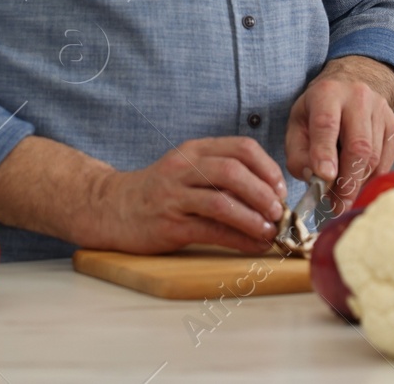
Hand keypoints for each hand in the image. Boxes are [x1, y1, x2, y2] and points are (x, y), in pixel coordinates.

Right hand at [88, 137, 287, 254]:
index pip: (241, 147)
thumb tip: (271, 192)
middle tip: (279, 211)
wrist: (112, 208)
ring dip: (254, 218)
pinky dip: (239, 239)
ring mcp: (174, 196)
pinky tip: (254, 245)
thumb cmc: (160, 191)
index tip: (281, 188)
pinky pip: (212, 230)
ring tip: (270, 230)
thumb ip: (223, 174)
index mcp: (195, 150)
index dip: (268, 167)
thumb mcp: (188, 169)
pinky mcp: (170, 225)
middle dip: (264, 193)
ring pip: (222, 202)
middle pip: (233, 172)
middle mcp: (184, 168)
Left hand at [285, 56, 393, 212]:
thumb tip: (314, 179)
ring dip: (356, 185)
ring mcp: (381, 111)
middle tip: (335, 206)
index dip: (325, 153)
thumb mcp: (297, 125)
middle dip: (346, 182)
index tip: (323, 179)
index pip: (327, 124)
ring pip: (373, 157)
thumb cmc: (318, 111)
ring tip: (341, 199)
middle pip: (358, 146)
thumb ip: (298, 153)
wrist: (350, 86)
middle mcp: (358, 97)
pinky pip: (385, 161)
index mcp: (327, 93)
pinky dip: (370, 179)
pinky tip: (356, 183)